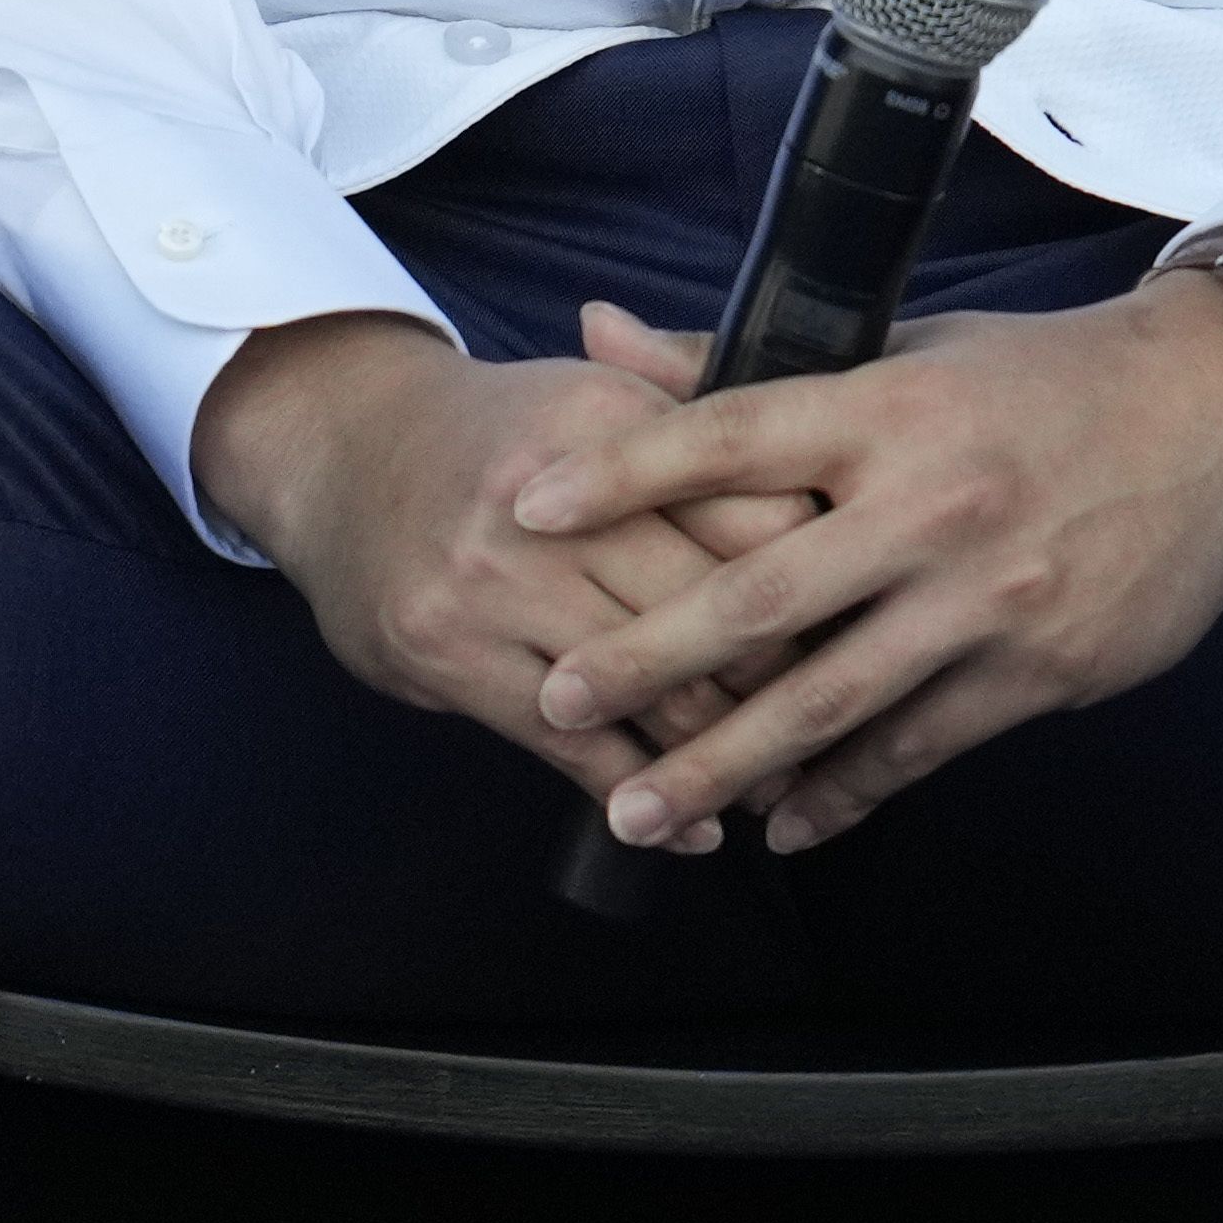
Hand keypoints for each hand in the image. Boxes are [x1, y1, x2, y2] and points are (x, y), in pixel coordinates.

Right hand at [196, 310, 801, 807]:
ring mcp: (493, 580)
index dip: (827, 574)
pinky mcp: (448, 654)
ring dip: (725, 751)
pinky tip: (690, 827)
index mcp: (617, 424)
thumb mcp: (607, 396)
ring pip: (649, 685)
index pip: (759, 511)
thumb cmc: (511, 434)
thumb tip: (831, 500)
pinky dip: (640, 795)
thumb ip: (715, 437)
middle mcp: (556, 502)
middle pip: (716, 604)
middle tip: (847, 720)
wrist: (346, 448)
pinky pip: (567, 744)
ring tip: (779, 783)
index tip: (875, 621)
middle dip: (792, 674)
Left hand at [507, 273, 1222, 859]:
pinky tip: (785, 824)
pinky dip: (844, 792)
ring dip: (727, 765)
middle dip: (648, 658)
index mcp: (891, 408)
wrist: (1222, 416)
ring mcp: (990, 595)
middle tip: (558, 700)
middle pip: (763, 596)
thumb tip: (601, 334)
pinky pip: (919, 746)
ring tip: (640, 810)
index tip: (528, 511)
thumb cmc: (1046, 378)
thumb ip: (746, 363)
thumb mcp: (909, 348)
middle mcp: (934, 502)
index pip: (732, 435)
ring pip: (833, 699)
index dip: (624, 472)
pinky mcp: (1043, 667)